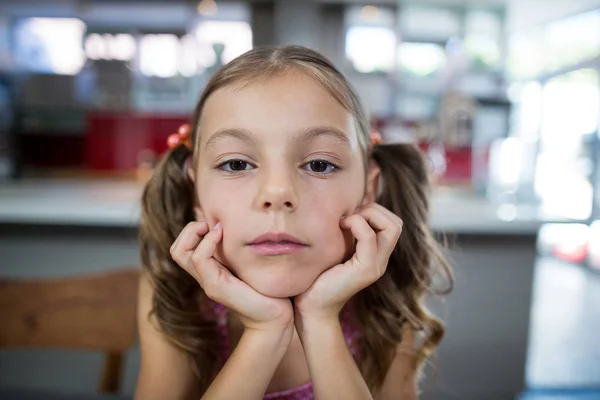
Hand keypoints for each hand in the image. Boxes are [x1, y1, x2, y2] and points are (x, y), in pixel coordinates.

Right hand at [170, 221, 293, 332]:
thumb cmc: (268, 287)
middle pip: (176, 249)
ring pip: (181, 252)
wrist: (275, 317)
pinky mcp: (215, 286)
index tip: (216, 223)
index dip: (193, 230)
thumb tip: (237, 223)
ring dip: (196, 232)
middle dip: (190, 229)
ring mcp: (207, 282)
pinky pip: (199, 258)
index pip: (183, 247)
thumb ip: (239, 249)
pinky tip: (223, 235)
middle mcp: (204, 276)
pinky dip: (208, 241)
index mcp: (210, 269)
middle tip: (211, 224)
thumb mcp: (251, 262)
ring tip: (217, 229)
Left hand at [294, 203, 402, 323]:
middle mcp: (380, 261)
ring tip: (346, 222)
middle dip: (374, 210)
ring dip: (368, 215)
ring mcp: (376, 266)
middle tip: (349, 216)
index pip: (392, 223)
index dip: (374, 211)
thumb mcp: (334, 250)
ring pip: (392, 227)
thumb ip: (345, 234)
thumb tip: (344, 208)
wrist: (311, 307)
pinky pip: (369, 237)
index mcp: (376, 255)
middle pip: (396, 224)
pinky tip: (341, 227)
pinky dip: (356, 224)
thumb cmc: (316, 277)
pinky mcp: (365, 270)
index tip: (349, 215)